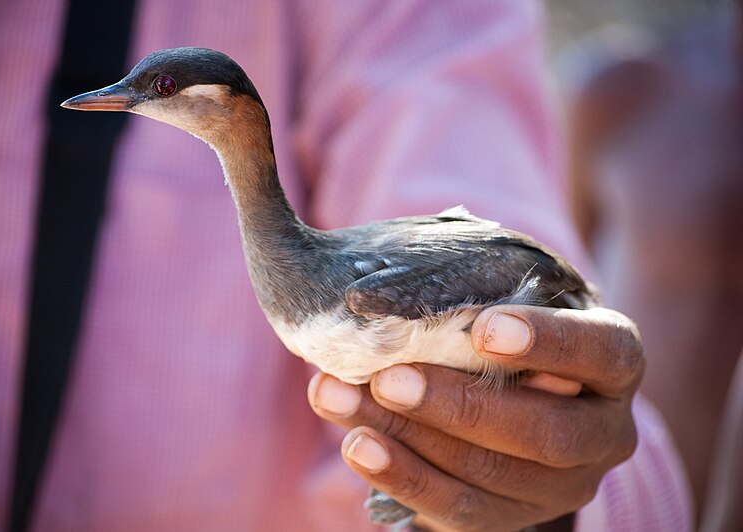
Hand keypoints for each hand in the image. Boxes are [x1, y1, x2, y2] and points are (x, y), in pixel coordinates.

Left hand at [307, 305, 643, 530]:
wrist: (518, 394)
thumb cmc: (508, 328)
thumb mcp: (508, 297)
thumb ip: (476, 288)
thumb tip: (391, 283)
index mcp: (615, 360)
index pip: (600, 351)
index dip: (548, 342)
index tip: (483, 328)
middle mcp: (605, 432)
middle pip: (544, 432)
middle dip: (458, 406)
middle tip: (387, 378)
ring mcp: (564, 485)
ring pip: (489, 475)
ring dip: (406, 438)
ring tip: (338, 399)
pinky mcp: (518, 517)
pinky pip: (460, 510)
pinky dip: (402, 475)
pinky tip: (357, 444)